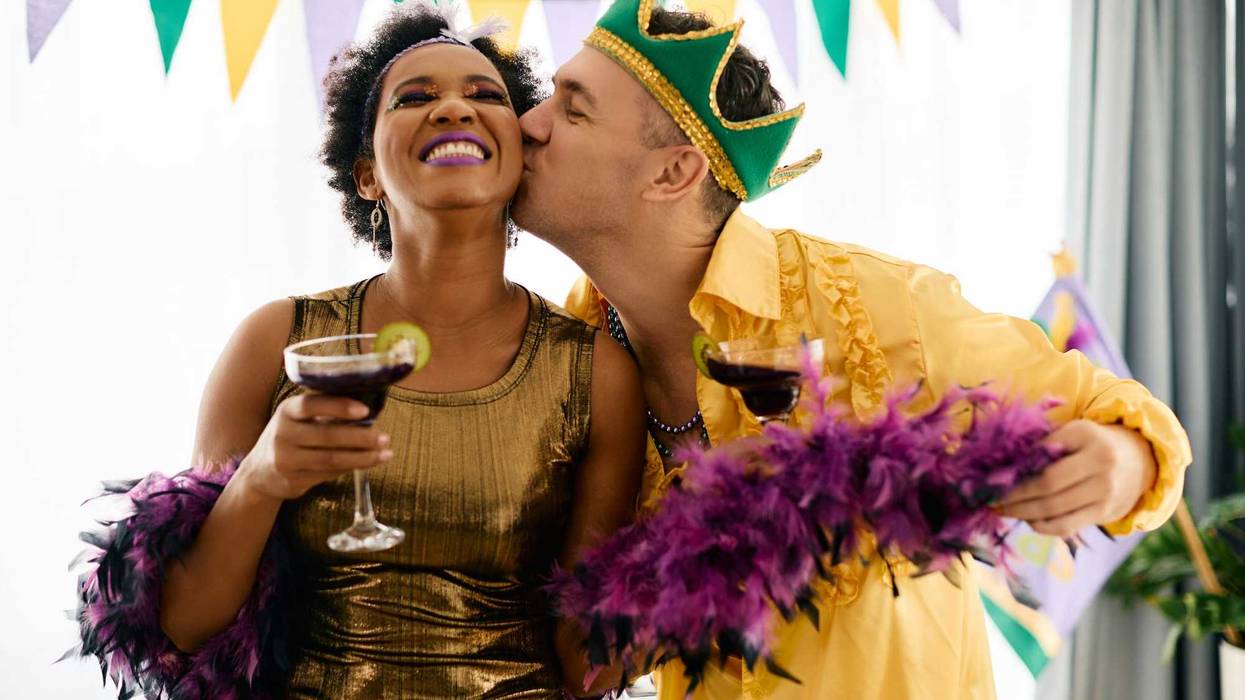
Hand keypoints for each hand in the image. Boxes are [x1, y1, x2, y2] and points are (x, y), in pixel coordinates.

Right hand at [237, 394, 391, 500]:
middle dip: (360, 437)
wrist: (259, 472)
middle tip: (384, 438)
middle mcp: (282, 433)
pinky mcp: (292, 479)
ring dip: (362, 457)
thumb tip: (369, 411)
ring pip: (331, 458)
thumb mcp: (298, 419)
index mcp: (287, 410)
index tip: (365, 411)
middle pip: (327, 435)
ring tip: (385, 453)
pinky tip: (368, 463)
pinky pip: (328, 473)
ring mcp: (285, 459)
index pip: (313, 405)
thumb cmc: (290, 437)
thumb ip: (325, 413)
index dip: (339, 407)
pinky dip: (351, 467)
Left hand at [998, 419, 1156, 537]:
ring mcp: (1105, 490)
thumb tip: (1000, 465)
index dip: (1014, 468)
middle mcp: (1100, 462)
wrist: (1140, 460)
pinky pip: (1067, 525)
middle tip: (990, 499)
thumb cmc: (1091, 444)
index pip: (1041, 453)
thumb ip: (1042, 445)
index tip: (990, 477)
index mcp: (1085, 434)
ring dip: (1023, 512)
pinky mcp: (1106, 512)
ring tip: (1003, 510)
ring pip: (1055, 508)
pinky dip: (1042, 526)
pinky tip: (1028, 520)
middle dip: (1014, 495)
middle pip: (1046, 485)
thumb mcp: (1071, 432)